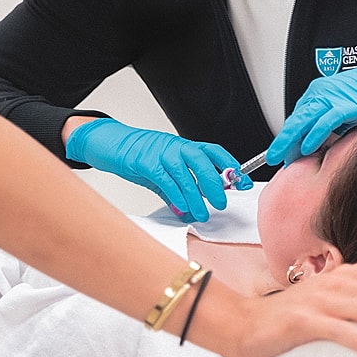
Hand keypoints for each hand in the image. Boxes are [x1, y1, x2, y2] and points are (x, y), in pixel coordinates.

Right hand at [66, 118, 250, 221]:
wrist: (113, 144)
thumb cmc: (140, 156)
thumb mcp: (165, 168)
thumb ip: (180, 187)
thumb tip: (194, 207)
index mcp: (185, 146)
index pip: (214, 152)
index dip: (230, 166)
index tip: (243, 181)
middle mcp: (176, 147)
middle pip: (202, 162)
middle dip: (215, 183)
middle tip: (222, 201)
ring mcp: (161, 153)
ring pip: (184, 174)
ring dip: (195, 196)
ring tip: (202, 213)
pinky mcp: (146, 163)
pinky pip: (165, 180)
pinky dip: (175, 195)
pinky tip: (181, 207)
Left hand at [267, 56, 356, 165]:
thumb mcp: (349, 112)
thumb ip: (334, 126)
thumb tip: (322, 145)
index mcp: (322, 94)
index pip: (298, 118)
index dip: (288, 137)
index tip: (282, 153)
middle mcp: (324, 93)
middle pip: (296, 120)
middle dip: (282, 141)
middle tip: (273, 157)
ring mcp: (334, 97)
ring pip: (305, 120)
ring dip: (291, 140)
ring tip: (282, 156)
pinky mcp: (348, 104)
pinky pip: (326, 121)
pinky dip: (315, 134)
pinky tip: (307, 147)